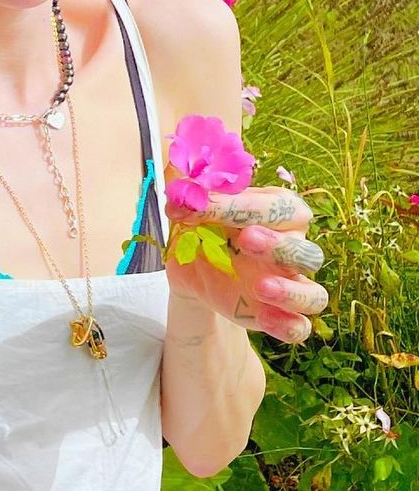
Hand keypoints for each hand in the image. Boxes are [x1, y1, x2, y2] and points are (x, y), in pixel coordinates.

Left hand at [163, 184, 328, 342]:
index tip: (198, 206)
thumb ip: (189, 188)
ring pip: (314, 295)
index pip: (275, 207)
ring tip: (260, 287)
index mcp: (280, 213)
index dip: (240, 207)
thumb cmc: (203, 229)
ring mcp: (290, 286)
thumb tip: (175, 162)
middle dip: (279, 246)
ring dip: (291, 291)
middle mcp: (293, 249)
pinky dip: (289, 327)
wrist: (192, 269)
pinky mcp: (280, 316)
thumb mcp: (191, 210)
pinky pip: (300, 328)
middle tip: (246, 239)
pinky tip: (265, 320)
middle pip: (306, 251)